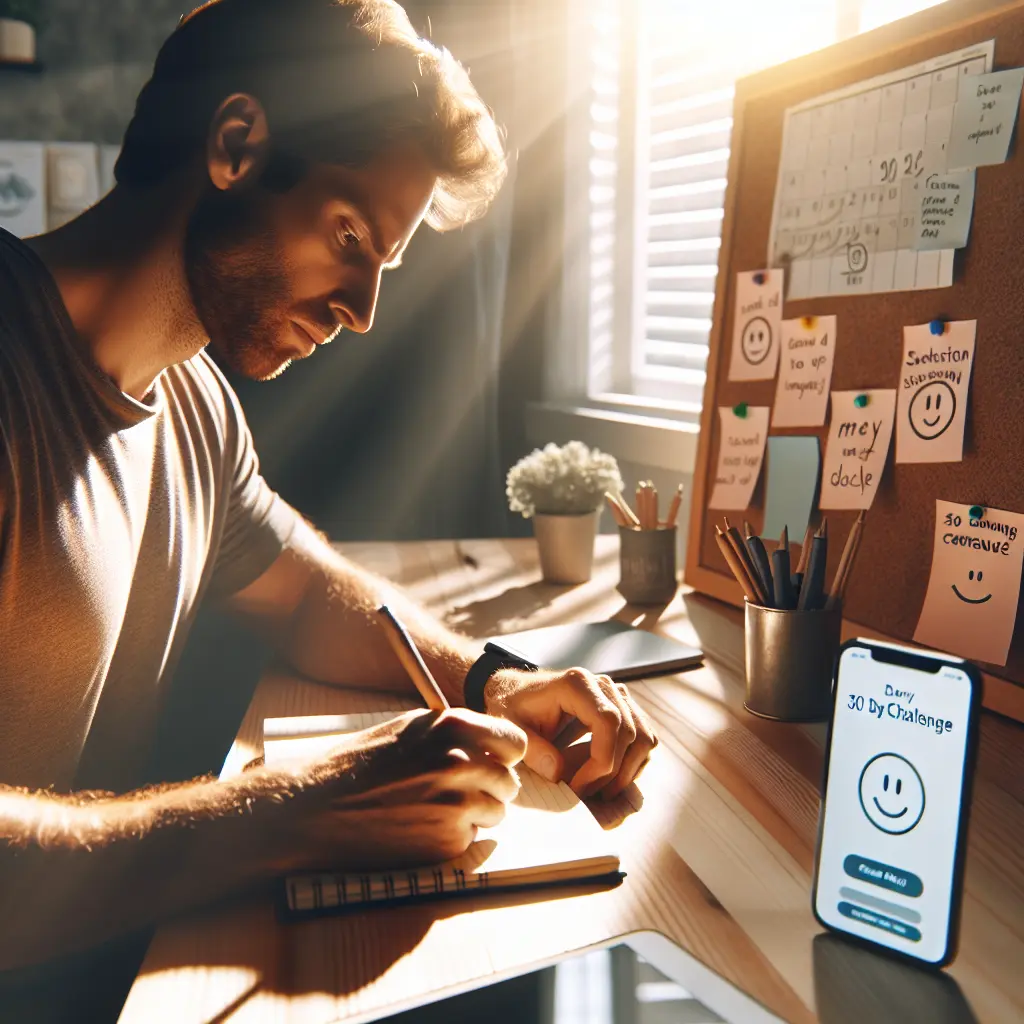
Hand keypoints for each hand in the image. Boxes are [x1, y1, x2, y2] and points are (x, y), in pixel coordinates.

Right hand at [260, 708, 526, 871]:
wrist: (318, 808)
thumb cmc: (359, 764)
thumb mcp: (410, 729)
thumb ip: (454, 733)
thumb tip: (492, 743)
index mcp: (454, 728)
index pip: (514, 742)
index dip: (505, 754)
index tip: (496, 761)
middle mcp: (462, 764)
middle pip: (508, 782)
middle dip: (490, 788)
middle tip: (459, 790)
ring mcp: (458, 806)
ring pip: (495, 813)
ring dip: (474, 814)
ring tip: (433, 809)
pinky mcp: (448, 843)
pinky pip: (469, 839)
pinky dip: (452, 837)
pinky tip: (419, 828)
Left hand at [483, 668, 657, 799]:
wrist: (516, 691)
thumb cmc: (512, 707)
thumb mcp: (511, 728)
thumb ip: (532, 750)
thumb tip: (558, 774)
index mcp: (577, 684)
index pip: (609, 723)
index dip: (602, 761)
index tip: (579, 787)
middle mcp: (603, 685)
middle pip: (631, 733)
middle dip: (613, 773)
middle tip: (584, 795)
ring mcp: (617, 694)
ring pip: (644, 737)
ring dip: (627, 771)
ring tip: (598, 791)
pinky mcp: (624, 708)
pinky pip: (643, 738)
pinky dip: (632, 763)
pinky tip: (606, 778)